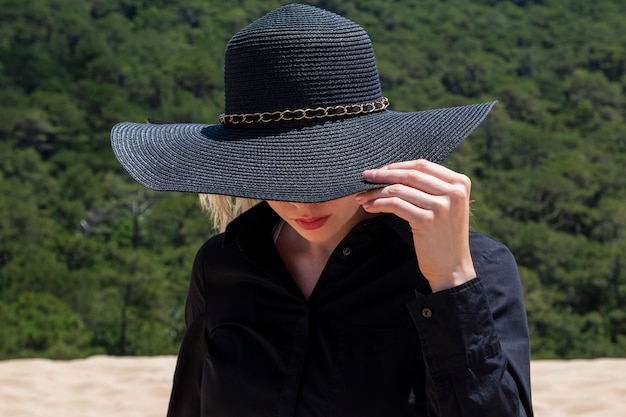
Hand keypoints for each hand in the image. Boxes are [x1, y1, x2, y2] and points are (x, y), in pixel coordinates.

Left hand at [355, 159, 475, 291]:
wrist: (452, 266)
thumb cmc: (443, 235)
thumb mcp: (447, 205)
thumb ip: (431, 186)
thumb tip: (395, 170)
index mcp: (460, 182)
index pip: (422, 165)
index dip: (398, 166)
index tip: (380, 170)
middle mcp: (453, 192)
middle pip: (410, 175)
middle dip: (383, 175)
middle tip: (365, 177)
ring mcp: (441, 206)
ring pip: (399, 190)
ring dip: (376, 192)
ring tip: (362, 197)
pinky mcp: (427, 221)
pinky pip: (395, 205)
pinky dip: (379, 204)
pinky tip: (370, 207)